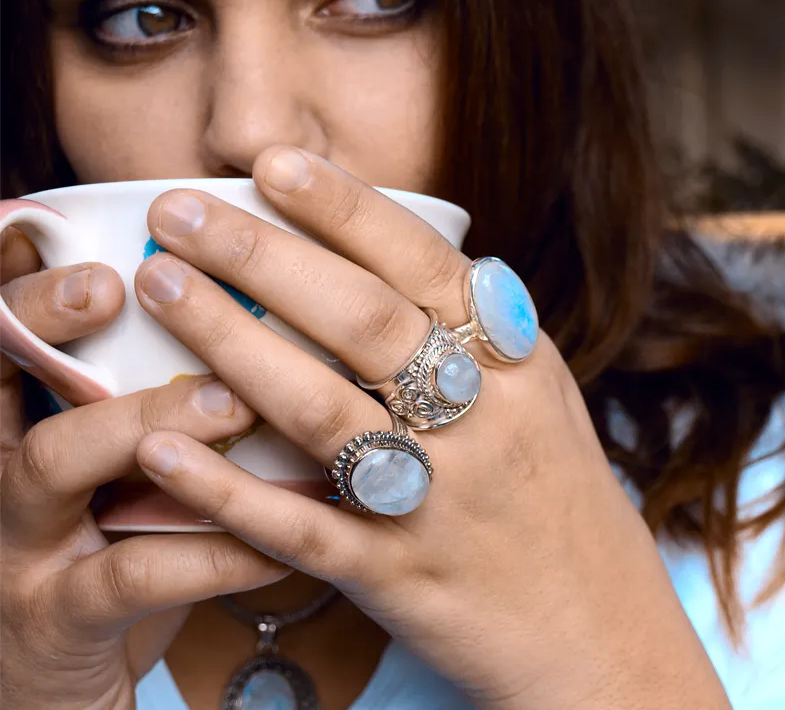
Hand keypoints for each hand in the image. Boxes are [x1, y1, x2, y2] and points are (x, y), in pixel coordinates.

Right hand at [0, 228, 287, 709]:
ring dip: (144, 421)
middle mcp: (3, 462)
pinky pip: (131, 571)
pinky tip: (273, 536)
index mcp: (22, 412)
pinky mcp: (56, 617)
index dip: (19, 271)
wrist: (75, 667)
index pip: (6, 326)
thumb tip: (254, 312)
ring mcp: (18, 541)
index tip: (69, 220)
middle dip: (50, 319)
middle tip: (117, 285)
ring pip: (55, 459)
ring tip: (228, 403)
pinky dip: (210, 546)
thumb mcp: (123, 458)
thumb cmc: (119, 534)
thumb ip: (159, 391)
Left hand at [131, 148, 729, 709]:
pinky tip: (162, 445)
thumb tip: (405, 256)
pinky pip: (302, 529)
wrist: (607, 637)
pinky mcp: (398, 579)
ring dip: (231, 342)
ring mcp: (438, 502)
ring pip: (321, 408)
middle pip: (359, 319)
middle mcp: (480, 422)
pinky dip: (227, 488)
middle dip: (261, 255)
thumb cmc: (565, 502)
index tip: (272, 162)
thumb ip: (479, 332)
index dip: (345, 207)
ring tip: (161, 286)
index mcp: (516, 366)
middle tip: (178, 211)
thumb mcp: (543, 398)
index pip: (423, 263)